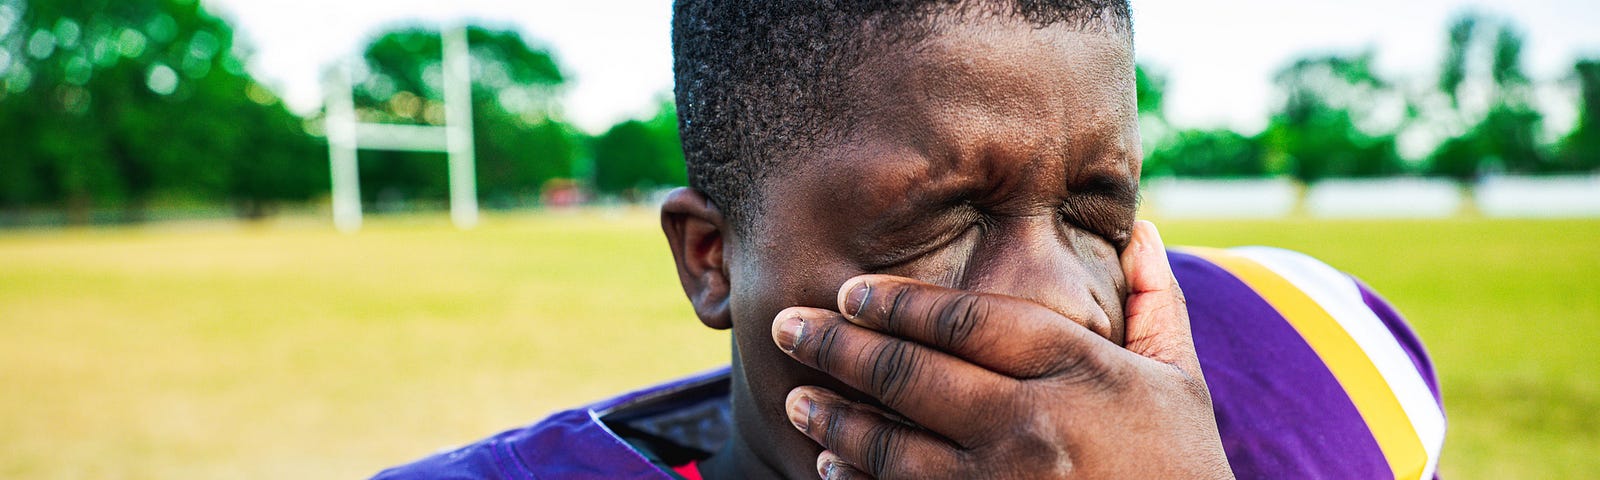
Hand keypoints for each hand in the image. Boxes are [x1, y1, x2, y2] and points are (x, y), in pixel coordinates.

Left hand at [770, 221, 1232, 478]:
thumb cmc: (1184, 471)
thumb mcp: (1183, 382)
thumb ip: (1156, 302)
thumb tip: (1142, 230)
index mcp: (1077, 370)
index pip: (966, 320)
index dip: (897, 304)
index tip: (848, 293)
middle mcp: (1034, 425)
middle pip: (911, 374)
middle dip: (837, 348)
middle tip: (787, 327)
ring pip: (894, 446)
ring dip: (836, 420)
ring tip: (798, 399)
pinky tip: (832, 467)